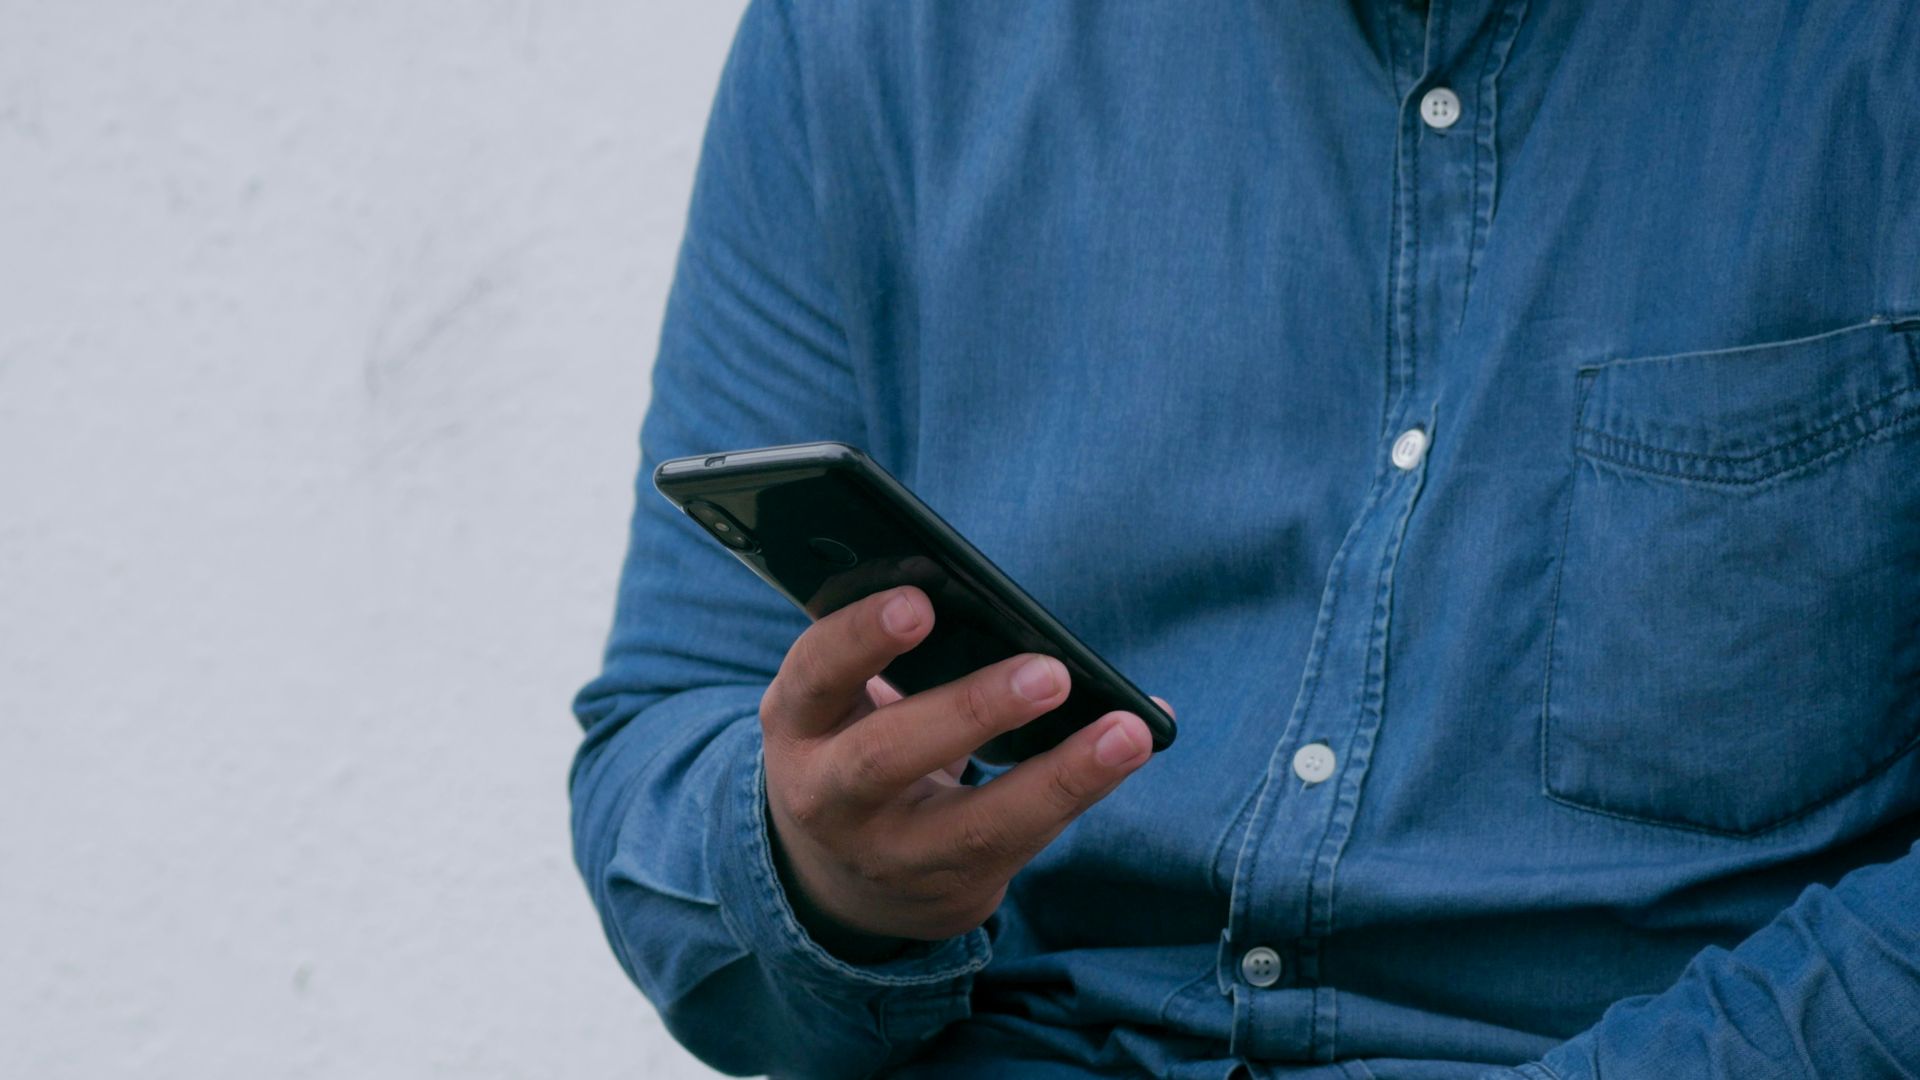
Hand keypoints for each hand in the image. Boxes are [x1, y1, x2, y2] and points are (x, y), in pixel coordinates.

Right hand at [759, 585, 1161, 957]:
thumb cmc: (854, 746)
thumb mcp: (839, 705)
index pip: (816, 673)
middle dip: (972, 711)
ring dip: (1061, 775)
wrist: (837, 879)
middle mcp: (829, 796)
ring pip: (977, 824)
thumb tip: (994, 602)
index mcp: (797, 723)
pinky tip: (1130, 746)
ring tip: (1127, 730)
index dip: (861, 638)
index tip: (920, 603)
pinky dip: (1084, 788)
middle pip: (888, 758)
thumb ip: (885, 657)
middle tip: (1051, 673)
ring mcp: (890, 854)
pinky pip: (1026, 840)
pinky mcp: (953, 887)